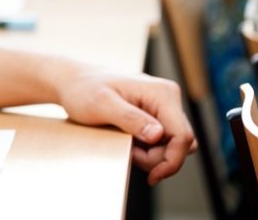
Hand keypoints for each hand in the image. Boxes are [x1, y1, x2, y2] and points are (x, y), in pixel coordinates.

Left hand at [51, 62, 195, 184]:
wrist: (74, 82)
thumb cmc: (84, 89)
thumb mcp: (101, 104)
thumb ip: (130, 119)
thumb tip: (157, 134)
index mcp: (161, 93)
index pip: (182, 135)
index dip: (172, 160)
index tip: (152, 175)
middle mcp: (167, 97)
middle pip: (180, 143)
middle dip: (158, 158)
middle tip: (129, 152)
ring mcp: (162, 106)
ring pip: (173, 144)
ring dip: (153, 155)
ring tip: (127, 145)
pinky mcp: (156, 114)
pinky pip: (163, 141)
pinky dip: (148, 149)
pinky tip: (130, 143)